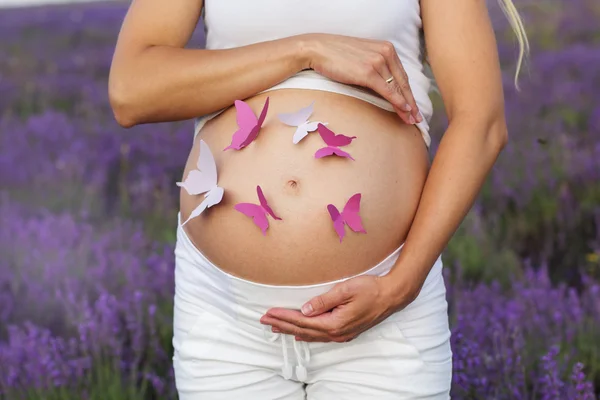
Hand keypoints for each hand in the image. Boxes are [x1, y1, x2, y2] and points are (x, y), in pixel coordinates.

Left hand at [259, 274, 418, 342]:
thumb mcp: (346, 290)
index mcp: (334, 323)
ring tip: (275, 328)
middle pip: (303, 331)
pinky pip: (320, 336)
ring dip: (292, 330)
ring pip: (311, 335)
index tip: (268, 313)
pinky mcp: (346, 331)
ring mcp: (342, 334)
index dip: (284, 317)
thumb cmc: (370, 289)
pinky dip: (307, 335)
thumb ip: (324, 301)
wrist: (392, 296)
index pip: (302, 321)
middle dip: (282, 325)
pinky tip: (300, 334)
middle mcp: (336, 333)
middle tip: (263, 320)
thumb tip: (304, 310)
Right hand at [297, 33, 423, 124]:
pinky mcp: (369, 72)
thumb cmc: (336, 54)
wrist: (318, 49)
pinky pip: (388, 90)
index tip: (413, 105)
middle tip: (417, 117)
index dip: (409, 92)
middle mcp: (386, 53)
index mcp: (386, 48)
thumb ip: (375, 65)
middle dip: (412, 102)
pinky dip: (398, 101)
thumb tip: (382, 84)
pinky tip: (404, 110)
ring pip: (397, 88)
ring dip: (406, 106)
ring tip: (411, 119)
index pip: (401, 74)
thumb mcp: (362, 56)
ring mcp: (378, 62)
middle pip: (403, 82)